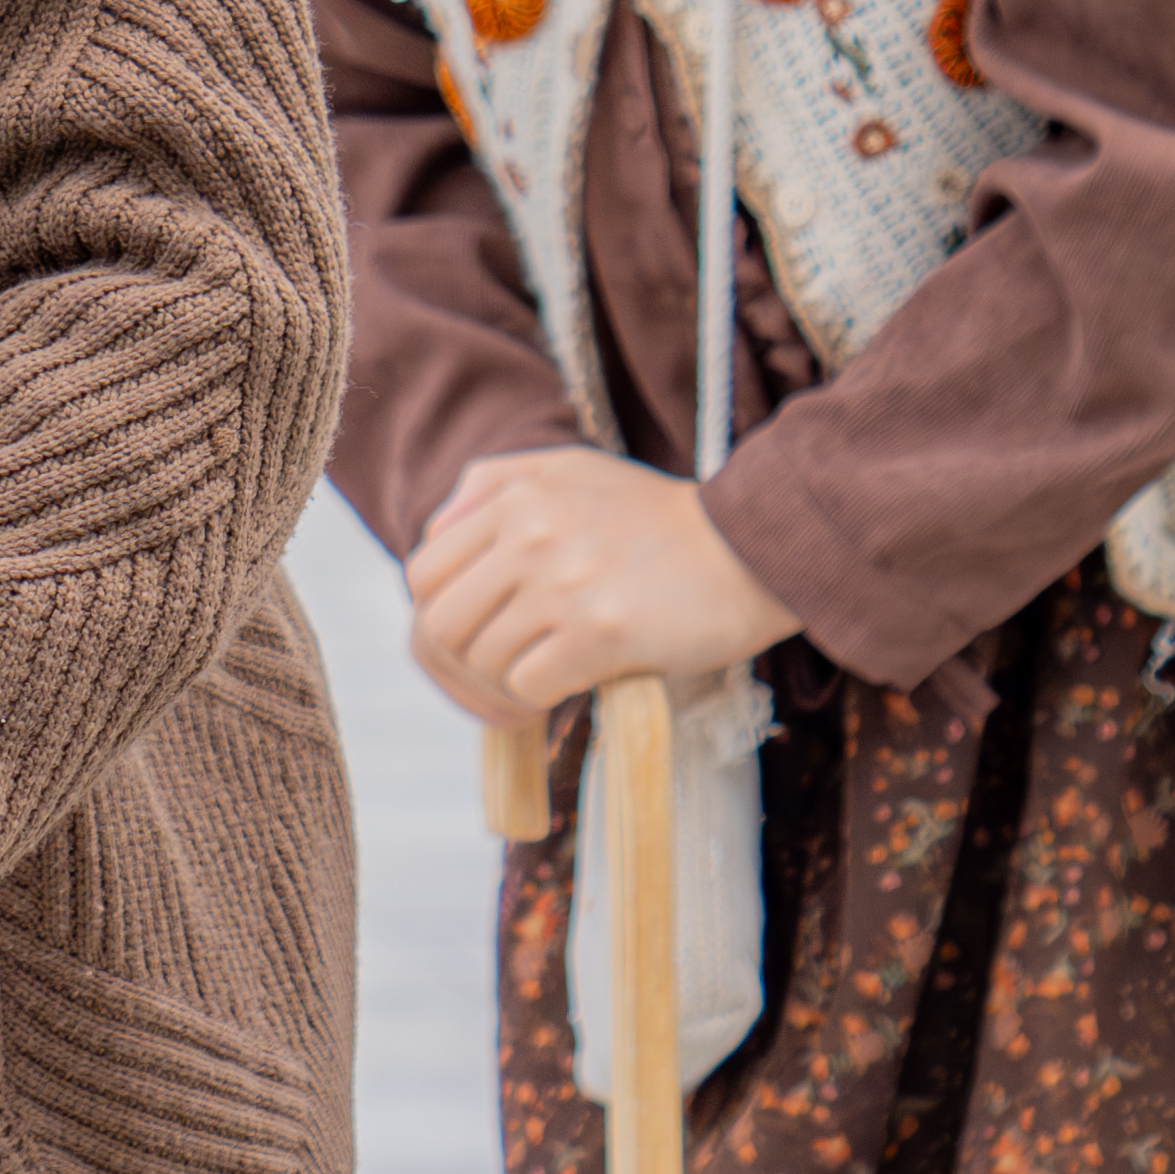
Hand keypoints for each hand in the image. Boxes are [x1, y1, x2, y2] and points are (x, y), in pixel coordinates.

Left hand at [405, 445, 796, 726]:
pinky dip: (537, 702)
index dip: (434, 619)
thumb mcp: (570, 470)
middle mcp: (529, 534)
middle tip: (498, 679)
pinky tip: (565, 691)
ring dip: (503, 688)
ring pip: (483, 662)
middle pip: (440, 625)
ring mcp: (563, 584)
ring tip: (539, 685)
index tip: (471, 642)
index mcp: (516, 496)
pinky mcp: (601, 633)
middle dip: (460, 666)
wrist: (751, 548)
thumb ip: (493, 485)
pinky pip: (528, 687)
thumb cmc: (659, 519)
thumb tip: (433, 530)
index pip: (422, 572)